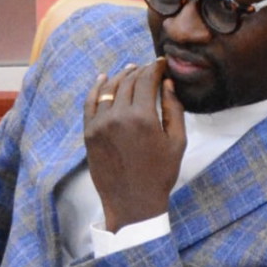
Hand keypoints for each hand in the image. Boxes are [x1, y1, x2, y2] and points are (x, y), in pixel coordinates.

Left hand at [83, 59, 185, 231]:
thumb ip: (174, 108)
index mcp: (143, 117)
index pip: (147, 80)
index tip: (162, 63)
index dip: (155, 68)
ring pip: (109, 89)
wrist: (132, 203)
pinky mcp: (89, 133)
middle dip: (140, 71)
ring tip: (129, 71)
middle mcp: (118, 116)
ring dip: (120, 77)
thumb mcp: (177, 142)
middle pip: (128, 82)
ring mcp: (100, 124)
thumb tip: (168, 83)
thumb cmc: (160, 174)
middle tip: (148, 68)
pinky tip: (103, 79)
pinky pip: (90, 103)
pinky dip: (96, 88)